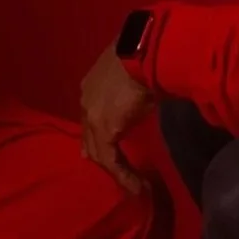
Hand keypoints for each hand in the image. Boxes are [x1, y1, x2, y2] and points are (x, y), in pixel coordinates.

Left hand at [80, 41, 154, 197]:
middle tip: (112, 172)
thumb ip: (135, 84)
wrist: (146, 51)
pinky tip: (136, 187)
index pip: (92, 115)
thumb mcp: (137, 71)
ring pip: (99, 152)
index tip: (107, 147)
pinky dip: (124, 176)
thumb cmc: (147, 54)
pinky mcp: (104, 132)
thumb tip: (151, 88)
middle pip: (89, 136)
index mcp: (93, 84)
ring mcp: (92, 117)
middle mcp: (87, 101)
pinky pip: (112, 161)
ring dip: (116, 171)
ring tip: (132, 185)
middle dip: (99, 155)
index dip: (98, 133)